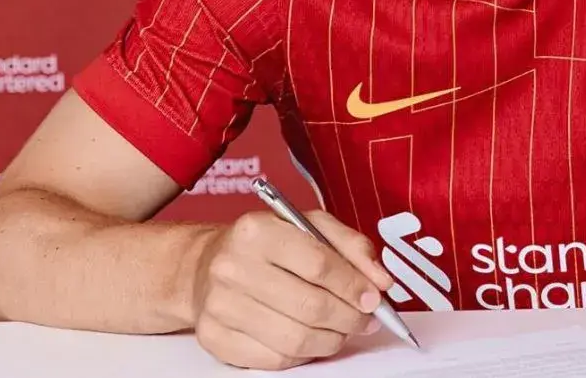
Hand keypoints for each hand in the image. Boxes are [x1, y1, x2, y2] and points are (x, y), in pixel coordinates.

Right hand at [191, 209, 394, 369]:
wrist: (205, 266)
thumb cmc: (266, 245)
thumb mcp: (309, 225)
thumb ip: (351, 246)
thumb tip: (380, 281)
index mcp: (257, 231)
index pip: (318, 264)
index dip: (354, 286)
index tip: (374, 297)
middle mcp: (232, 267)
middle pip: (309, 306)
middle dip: (349, 318)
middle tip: (366, 319)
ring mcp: (220, 305)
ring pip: (294, 339)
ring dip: (331, 340)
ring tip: (343, 330)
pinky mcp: (214, 338)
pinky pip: (274, 360)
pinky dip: (303, 355)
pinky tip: (312, 340)